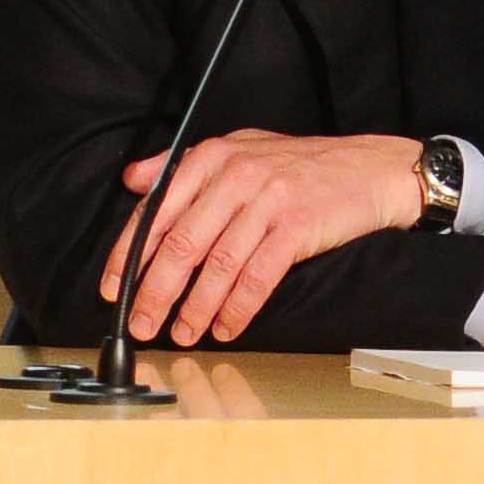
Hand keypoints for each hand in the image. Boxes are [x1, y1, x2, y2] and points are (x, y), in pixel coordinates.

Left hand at [102, 132, 423, 346]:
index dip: (129, 255)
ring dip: (195, 308)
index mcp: (213, 156)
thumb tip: (133, 180)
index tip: (113, 288)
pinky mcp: (297, 226)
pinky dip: (237, 308)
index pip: (157, 209)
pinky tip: (226, 327)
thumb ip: (181, 165)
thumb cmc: (302, 165)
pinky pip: (257, 276)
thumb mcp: (239, 149)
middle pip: (182, 242)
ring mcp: (268, 200)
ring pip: (218, 265)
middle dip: (156, 291)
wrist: (370, 168)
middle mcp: (237, 175)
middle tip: (142, 324)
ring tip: (183, 334)